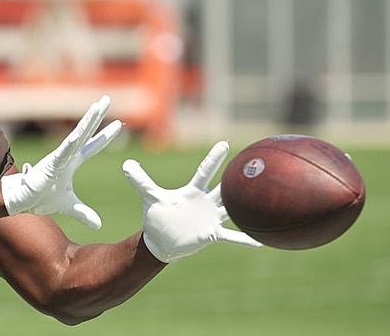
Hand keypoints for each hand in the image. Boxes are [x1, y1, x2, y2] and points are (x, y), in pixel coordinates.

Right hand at [0, 95, 121, 228]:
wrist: (21, 201)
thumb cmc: (40, 198)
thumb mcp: (68, 206)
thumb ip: (83, 213)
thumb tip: (98, 225)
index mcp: (72, 162)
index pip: (93, 146)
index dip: (105, 136)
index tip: (119, 124)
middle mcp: (67, 155)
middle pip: (86, 132)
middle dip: (97, 116)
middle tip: (107, 99)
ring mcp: (59, 157)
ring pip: (77, 135)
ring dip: (88, 121)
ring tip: (98, 106)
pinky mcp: (50, 164)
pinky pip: (62, 152)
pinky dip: (70, 143)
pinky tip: (79, 134)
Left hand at [123, 141, 261, 262]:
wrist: (161, 240)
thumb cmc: (157, 216)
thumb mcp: (150, 197)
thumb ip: (140, 180)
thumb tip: (125, 163)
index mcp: (192, 192)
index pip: (204, 172)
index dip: (213, 159)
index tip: (223, 144)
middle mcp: (205, 202)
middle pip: (223, 187)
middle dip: (234, 176)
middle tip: (251, 162)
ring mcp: (210, 218)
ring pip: (231, 209)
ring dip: (244, 205)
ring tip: (264, 198)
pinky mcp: (211, 234)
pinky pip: (230, 236)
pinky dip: (243, 239)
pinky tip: (260, 244)